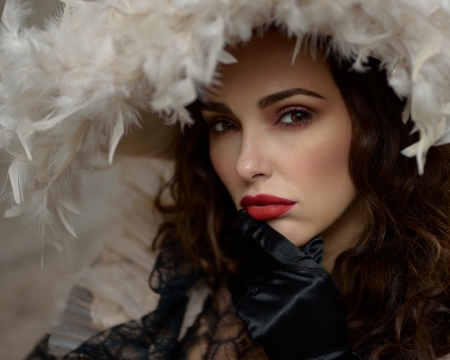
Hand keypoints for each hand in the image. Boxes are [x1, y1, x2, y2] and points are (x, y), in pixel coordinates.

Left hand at [228, 209, 354, 359]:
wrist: (316, 354)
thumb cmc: (322, 315)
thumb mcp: (321, 282)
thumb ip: (305, 259)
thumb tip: (295, 237)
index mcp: (304, 271)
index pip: (272, 242)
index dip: (254, 228)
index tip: (242, 216)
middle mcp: (285, 283)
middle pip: (256, 255)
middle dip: (251, 249)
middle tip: (251, 247)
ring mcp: (267, 300)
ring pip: (245, 272)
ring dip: (250, 273)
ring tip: (264, 282)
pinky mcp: (253, 316)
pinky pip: (238, 291)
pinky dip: (242, 289)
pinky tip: (255, 293)